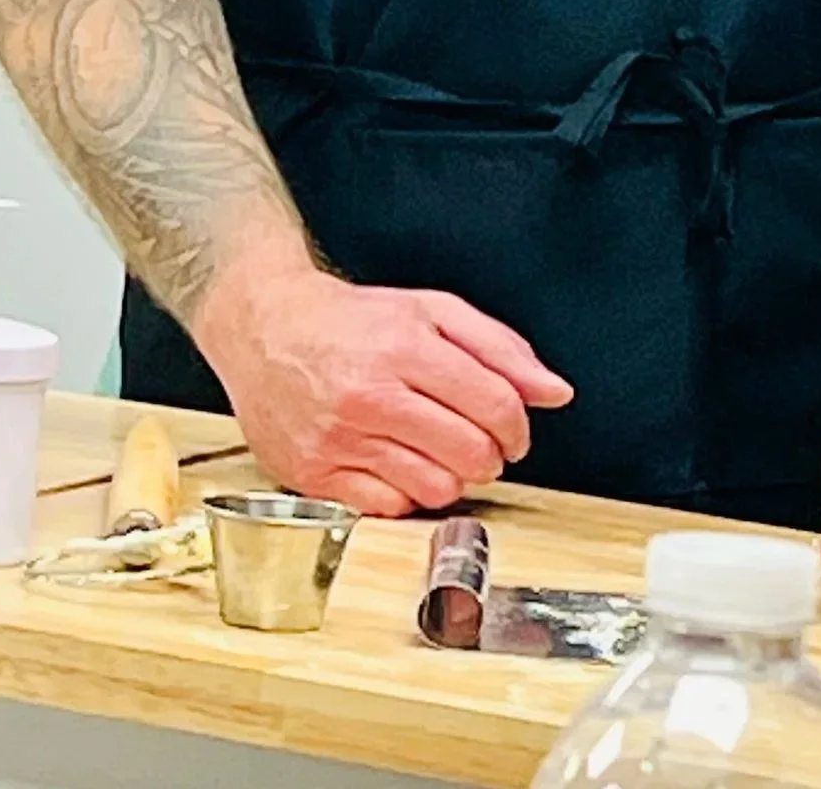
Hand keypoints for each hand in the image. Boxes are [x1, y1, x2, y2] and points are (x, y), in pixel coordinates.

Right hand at [194, 258, 573, 517]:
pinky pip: (389, 508)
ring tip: (440, 452)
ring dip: (454, 477)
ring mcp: (339, 439)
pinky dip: (408, 494)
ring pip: (435, 488)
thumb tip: (555, 392)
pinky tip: (401, 465)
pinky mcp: (314, 475)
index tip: (515, 430)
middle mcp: (370, 395)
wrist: (265, 327)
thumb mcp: (432, 311)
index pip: (494, 404)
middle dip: (491, 455)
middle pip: (470, 451)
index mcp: (404, 347)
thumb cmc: (351, 320)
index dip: (518, 425)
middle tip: (480, 444)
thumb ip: (500, 349)